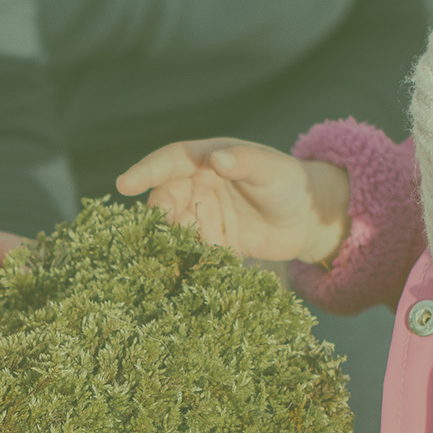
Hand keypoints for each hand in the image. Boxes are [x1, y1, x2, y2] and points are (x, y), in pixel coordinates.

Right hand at [117, 138, 349, 264]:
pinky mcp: (211, 241)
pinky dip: (184, 260)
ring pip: (173, 226)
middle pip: (165, 198)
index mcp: (207, 158)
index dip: (146, 171)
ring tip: (169, 257)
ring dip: (168, 241)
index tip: (124, 184)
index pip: (170, 161)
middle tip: (160, 231)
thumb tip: (217, 158)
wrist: (308, 218)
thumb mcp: (271, 169)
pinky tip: (184, 273)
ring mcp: (202, 214)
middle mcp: (198, 185)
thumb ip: (245, 162)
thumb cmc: (289, 182)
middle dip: (158, 215)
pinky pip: (191, 250)